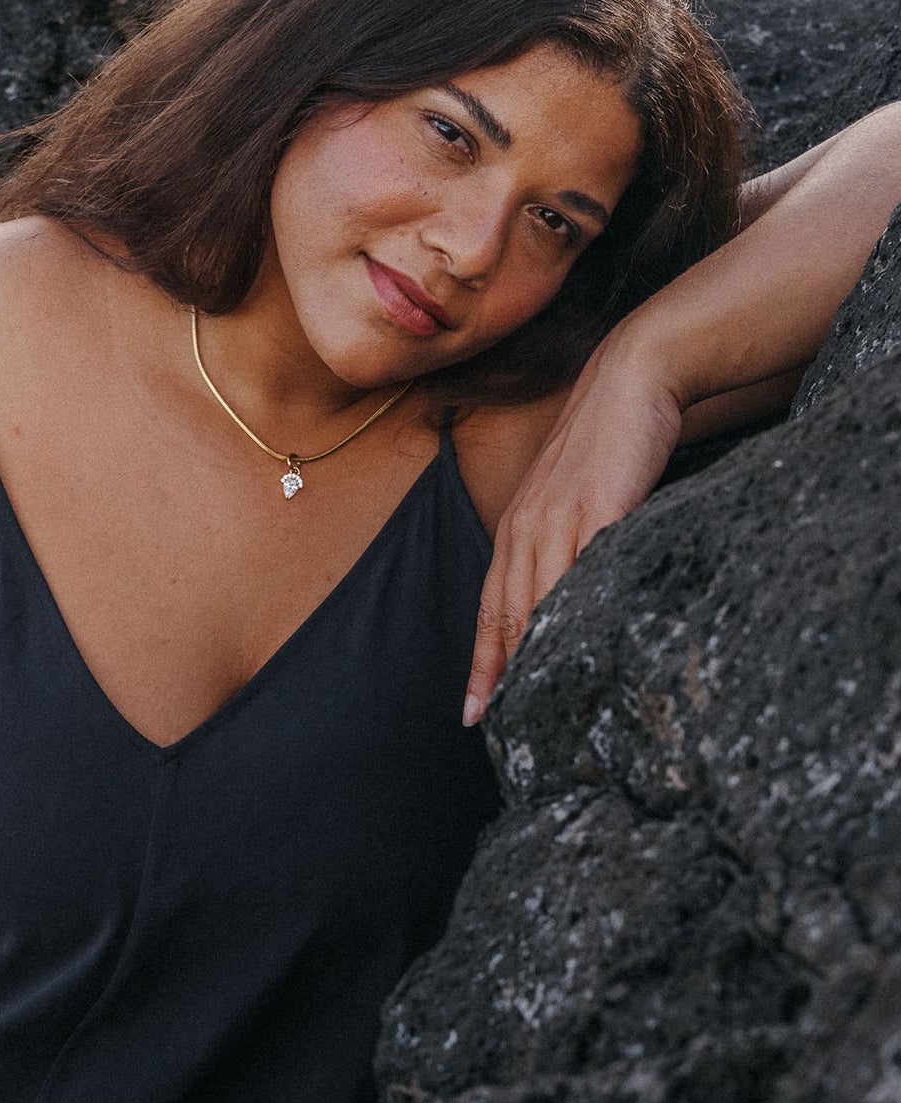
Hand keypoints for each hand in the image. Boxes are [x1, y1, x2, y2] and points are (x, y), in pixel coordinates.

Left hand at [463, 332, 683, 724]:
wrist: (630, 380)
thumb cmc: (605, 444)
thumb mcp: (572, 499)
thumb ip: (563, 546)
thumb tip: (567, 601)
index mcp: (518, 529)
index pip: (490, 609)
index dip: (481, 663)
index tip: (472, 711)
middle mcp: (528, 528)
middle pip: (505, 614)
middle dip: (496, 672)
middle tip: (490, 722)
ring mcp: (561, 518)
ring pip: (538, 600)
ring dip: (532, 655)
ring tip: (533, 704)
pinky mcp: (600, 508)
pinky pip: (584, 569)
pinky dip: (576, 611)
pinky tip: (579, 646)